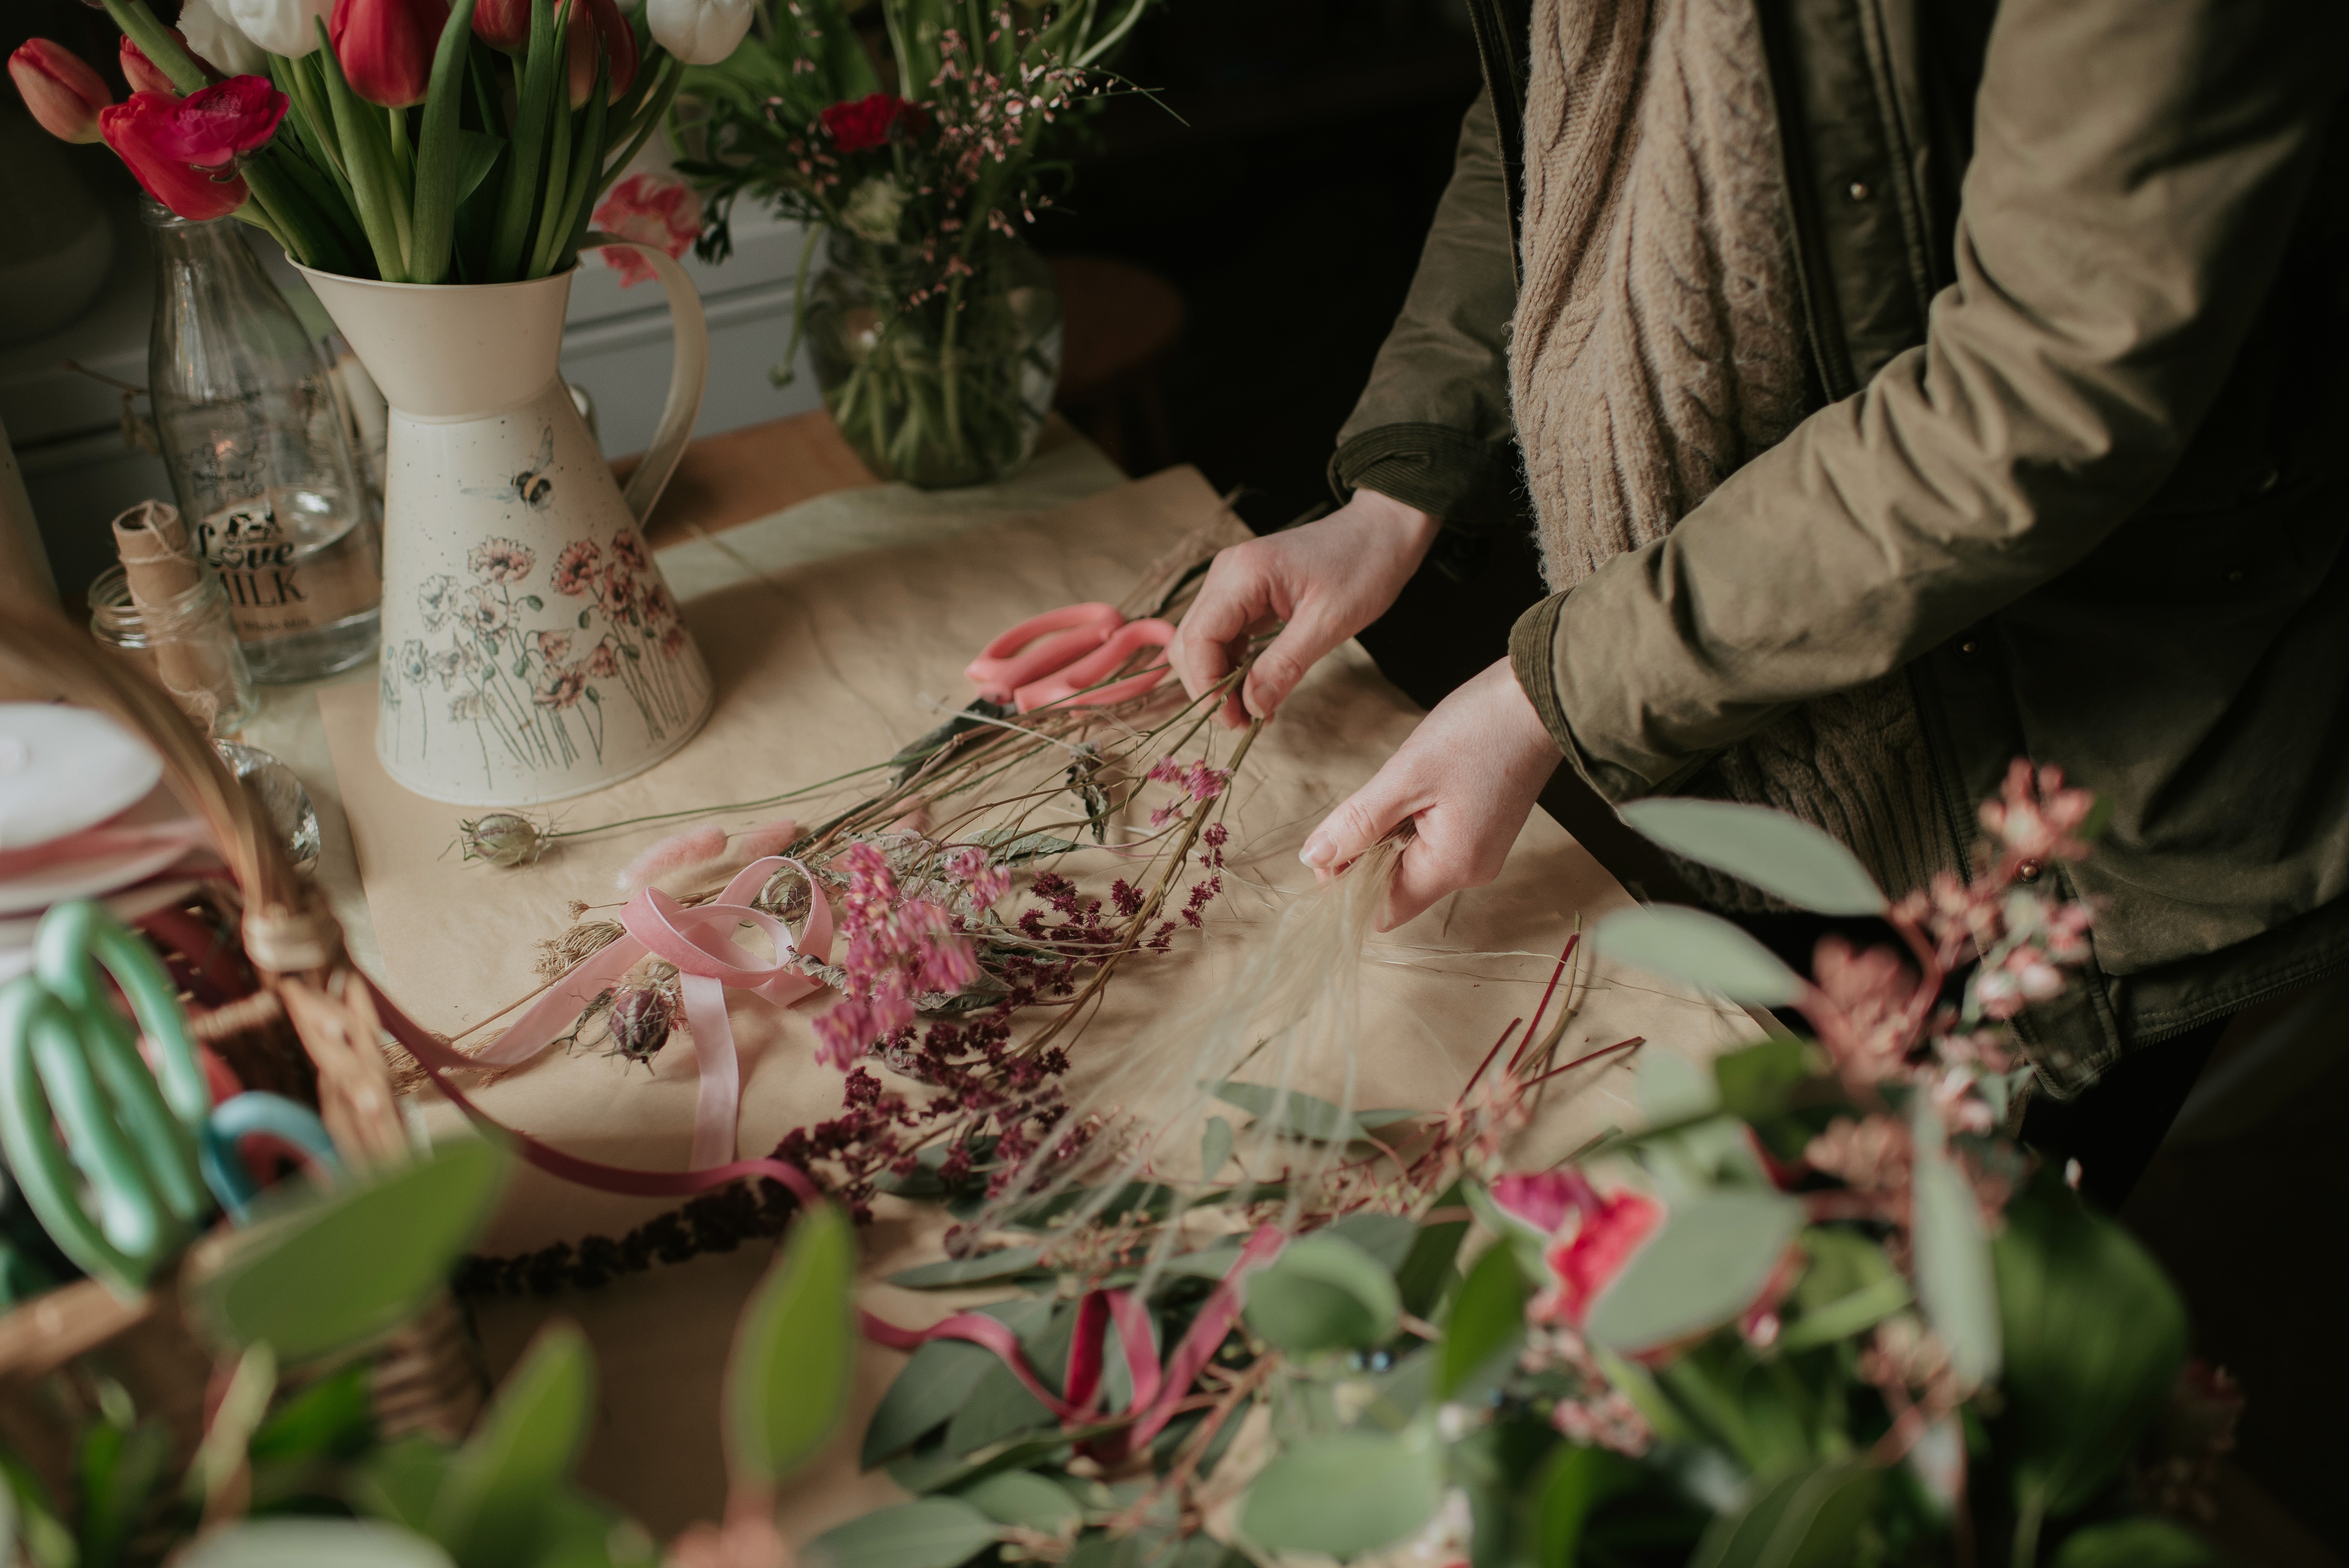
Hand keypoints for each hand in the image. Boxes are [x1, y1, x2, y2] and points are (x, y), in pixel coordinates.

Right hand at [1168, 489, 1441, 727]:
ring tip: (1254, 711)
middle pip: (1191, 641)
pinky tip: (1259, 688)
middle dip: (1209, 687)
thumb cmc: (1363, 567)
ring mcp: (1233, 583)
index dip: (1207, 685)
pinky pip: (1225, 636)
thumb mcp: (1329, 622)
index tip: (1234, 720)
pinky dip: (1235, 667)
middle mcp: (1227, 574)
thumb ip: (1285, 665)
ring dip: (1220, 680)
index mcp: (1242, 573)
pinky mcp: (1246, 594)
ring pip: (1203, 642)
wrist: (1381, 532)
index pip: (1198, 637)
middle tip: (1244, 723)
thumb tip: (1252, 707)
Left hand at [1300, 658, 1564, 930]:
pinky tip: (1417, 787)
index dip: (1347, 887)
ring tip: (1398, 789)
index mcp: (1452, 866)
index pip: (1384, 911)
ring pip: (1412, 863)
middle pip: (1397, 888)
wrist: (1538, 698)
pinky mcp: (1483, 830)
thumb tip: (1315, 858)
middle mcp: (1470, 870)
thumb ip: (1358, 822)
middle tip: (1364, 805)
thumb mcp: (1405, 776)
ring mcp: (1481, 851)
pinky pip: (1433, 843)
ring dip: (1388, 835)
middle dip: (1367, 855)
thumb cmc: (1478, 730)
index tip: (1332, 843)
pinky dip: (1411, 823)